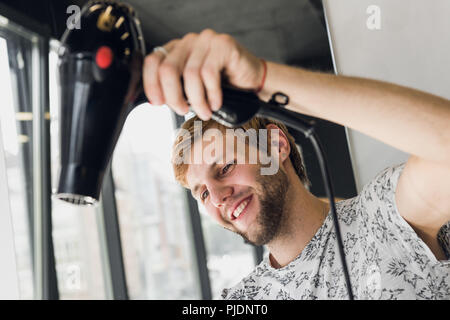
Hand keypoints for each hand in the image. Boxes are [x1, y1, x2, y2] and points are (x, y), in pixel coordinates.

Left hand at [143, 29, 264, 119]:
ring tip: (204, 111)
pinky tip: (216, 102)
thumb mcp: (193, 88)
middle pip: (168, 69)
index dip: (151, 84)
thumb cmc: (223, 86)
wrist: (252, 81)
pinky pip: (209, 73)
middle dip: (173, 96)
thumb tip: (160, 100)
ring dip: (196, 100)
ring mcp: (206, 41)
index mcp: (177, 50)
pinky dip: (211, 94)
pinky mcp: (223, 45)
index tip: (158, 103)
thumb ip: (176, 88)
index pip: (153, 61)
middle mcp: (189, 42)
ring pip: (190, 74)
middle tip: (183, 110)